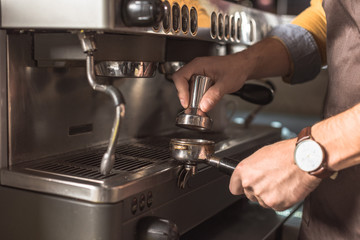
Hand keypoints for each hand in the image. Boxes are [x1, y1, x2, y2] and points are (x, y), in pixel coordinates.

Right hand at [172, 38, 290, 111]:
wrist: (244, 66)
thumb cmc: (237, 68)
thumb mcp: (226, 83)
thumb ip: (214, 95)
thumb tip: (203, 107)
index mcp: (198, 65)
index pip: (180, 77)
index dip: (181, 91)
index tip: (186, 103)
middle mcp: (196, 68)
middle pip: (181, 83)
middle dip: (185, 95)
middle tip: (192, 106)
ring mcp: (198, 73)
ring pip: (186, 86)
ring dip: (190, 96)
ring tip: (198, 103)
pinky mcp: (201, 78)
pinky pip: (193, 87)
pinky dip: (195, 95)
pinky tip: (202, 100)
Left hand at [229, 138, 321, 210]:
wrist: (305, 160)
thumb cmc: (286, 153)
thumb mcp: (262, 154)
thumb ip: (252, 167)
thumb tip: (250, 173)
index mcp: (244, 171)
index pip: (234, 187)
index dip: (239, 186)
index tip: (242, 187)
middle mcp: (251, 184)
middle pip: (249, 194)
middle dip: (258, 189)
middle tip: (270, 180)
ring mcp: (263, 196)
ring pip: (262, 201)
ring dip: (270, 195)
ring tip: (280, 181)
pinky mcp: (276, 204)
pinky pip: (275, 206)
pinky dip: (281, 199)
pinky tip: (286, 187)